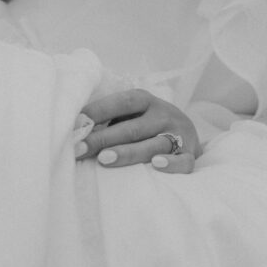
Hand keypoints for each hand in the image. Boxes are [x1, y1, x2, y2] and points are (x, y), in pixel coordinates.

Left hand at [75, 88, 200, 173]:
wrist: (188, 135)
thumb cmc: (147, 126)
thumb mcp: (134, 114)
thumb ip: (111, 120)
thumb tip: (78, 130)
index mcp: (147, 101)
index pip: (123, 102)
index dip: (100, 110)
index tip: (76, 123)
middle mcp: (164, 114)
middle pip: (133, 128)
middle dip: (103, 139)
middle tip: (80, 149)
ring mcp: (179, 134)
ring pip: (153, 145)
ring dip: (127, 153)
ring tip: (104, 160)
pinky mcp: (190, 154)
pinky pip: (182, 161)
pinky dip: (170, 164)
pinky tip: (155, 165)